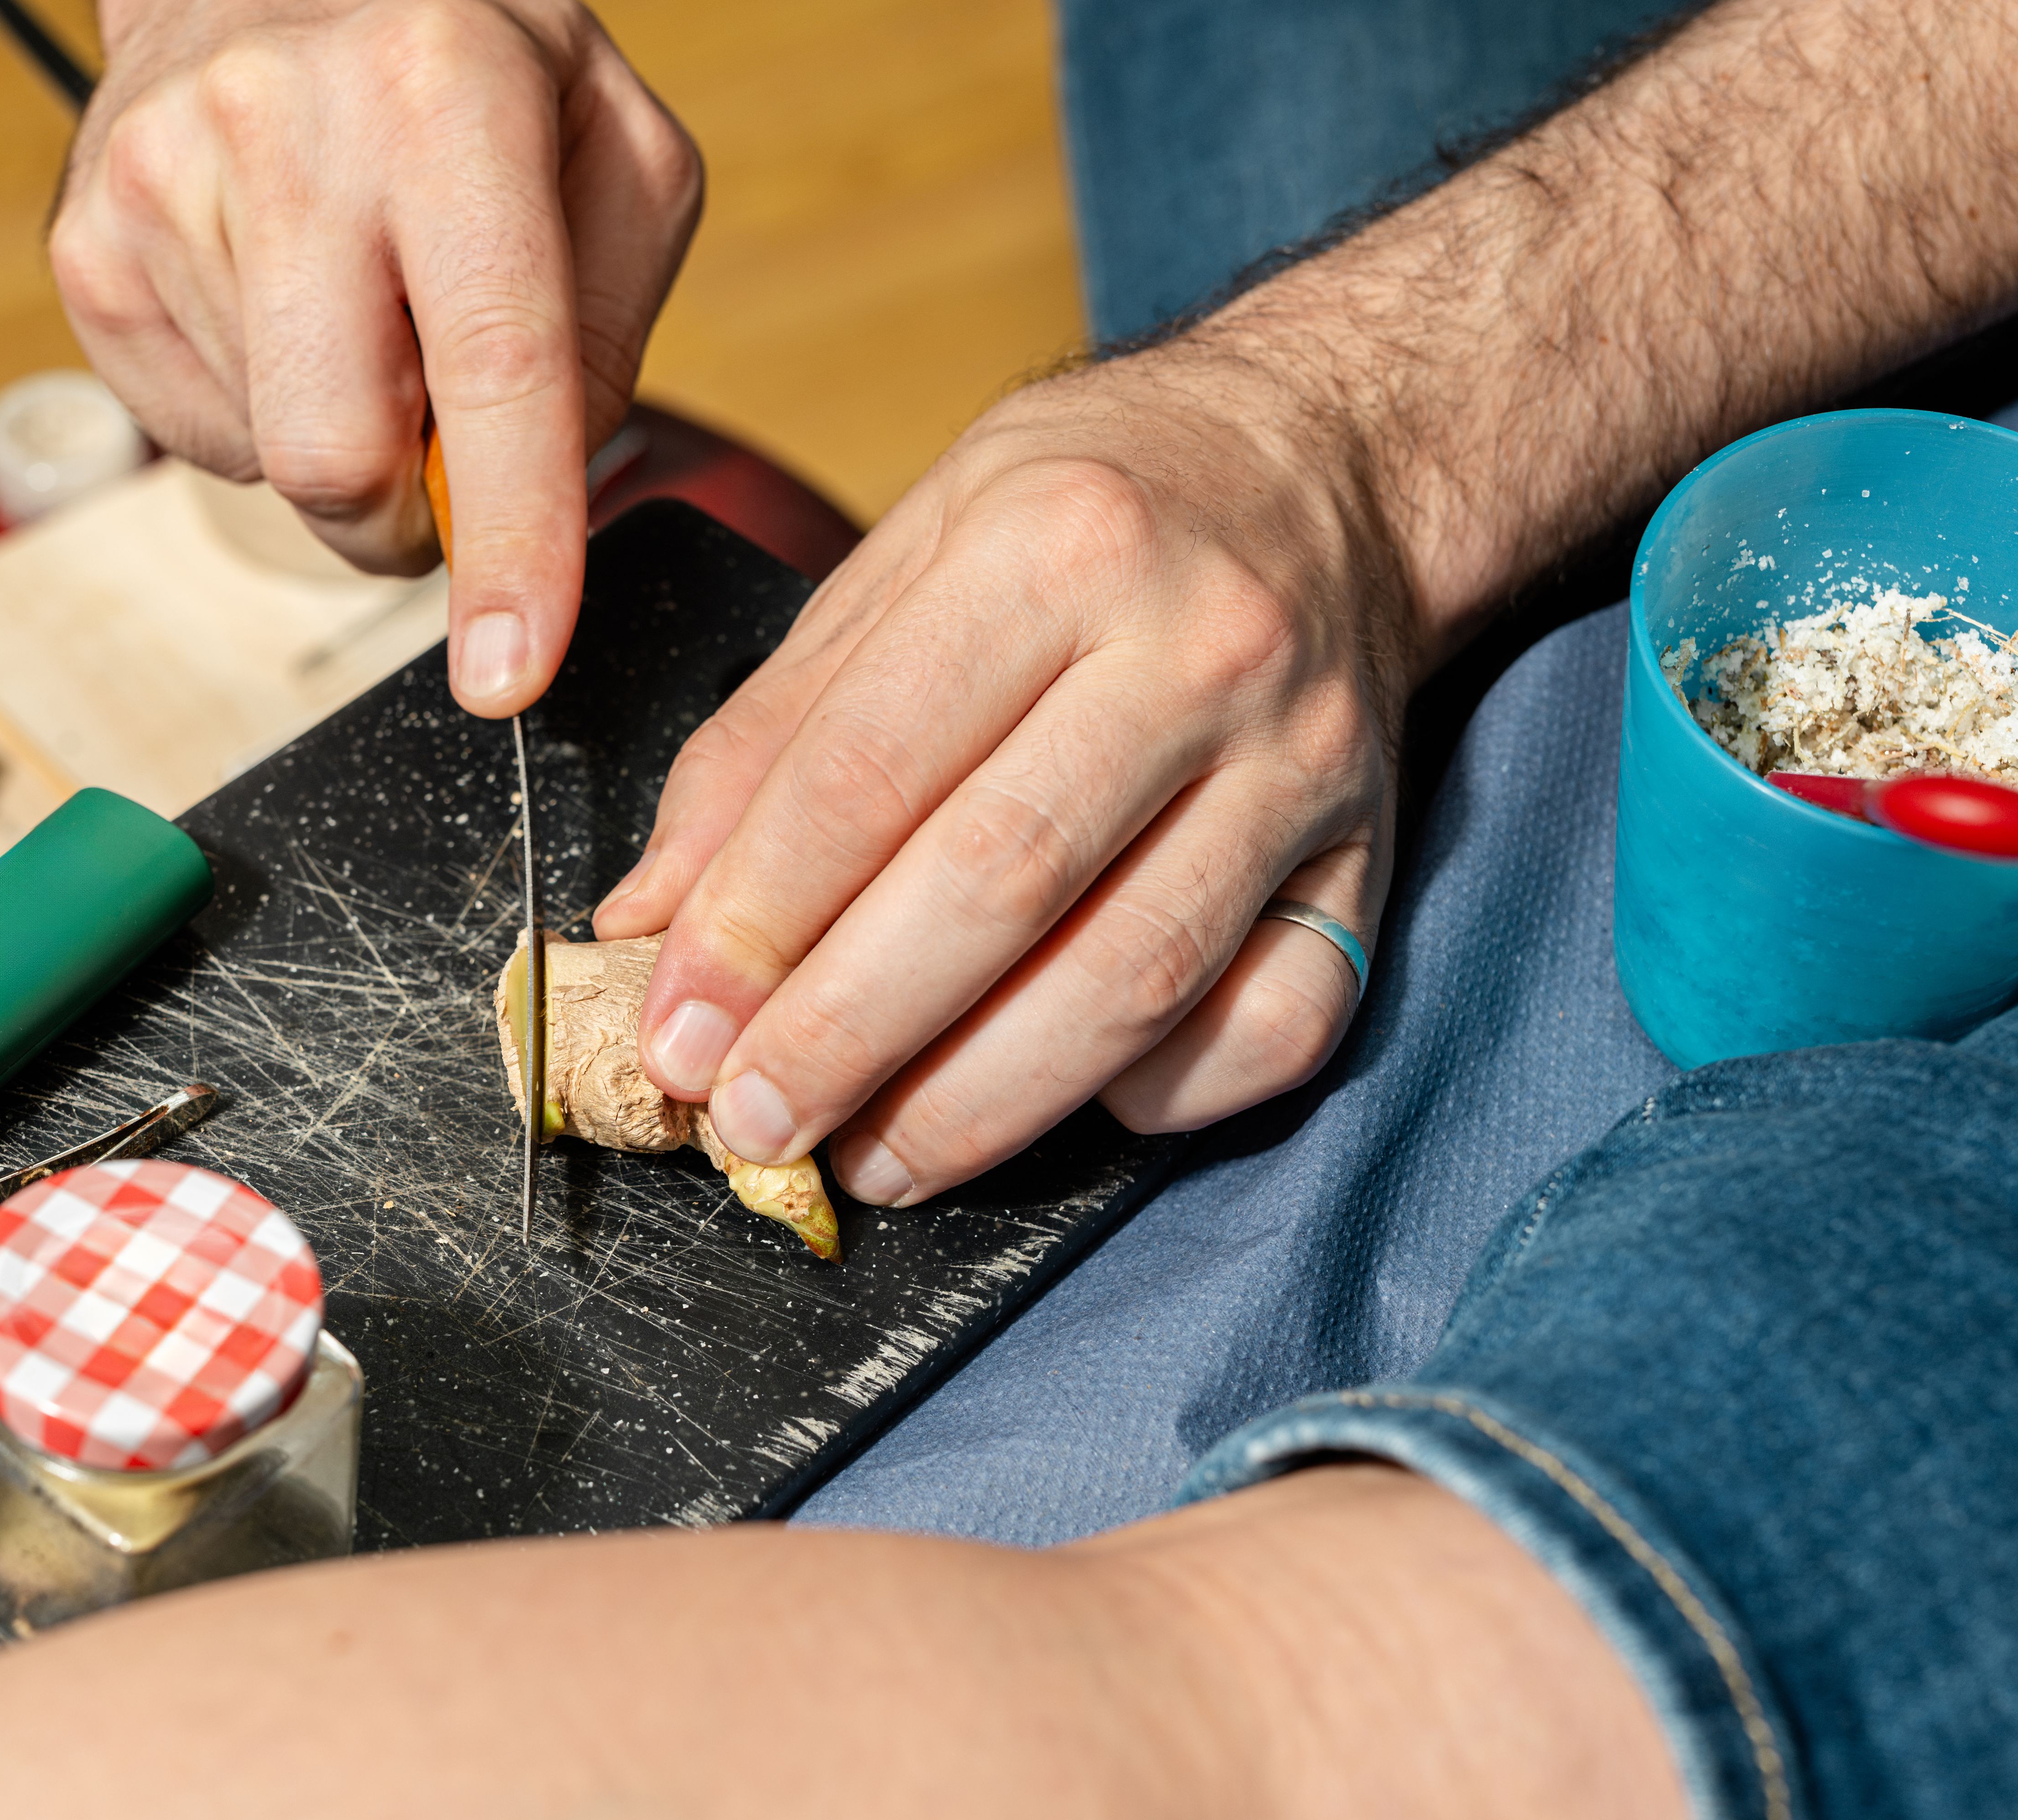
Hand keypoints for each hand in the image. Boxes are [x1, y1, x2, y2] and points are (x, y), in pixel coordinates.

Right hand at [48, 0, 701, 715]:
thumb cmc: (467, 66)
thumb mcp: (613, 158)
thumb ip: (598, 341)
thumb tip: (520, 513)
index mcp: (442, 92)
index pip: (490, 368)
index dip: (510, 543)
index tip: (508, 672)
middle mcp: (283, 127)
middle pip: (342, 463)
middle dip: (407, 506)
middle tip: (437, 426)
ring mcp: (158, 190)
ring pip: (272, 464)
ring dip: (338, 436)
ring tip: (350, 302)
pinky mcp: (86, 252)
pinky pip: (197, 438)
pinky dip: (259, 409)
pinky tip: (277, 301)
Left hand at [593, 347, 1419, 1201]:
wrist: (1329, 462)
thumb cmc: (1087, 508)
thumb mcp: (902, 554)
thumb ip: (770, 737)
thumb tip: (649, 921)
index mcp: (1053, 542)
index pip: (869, 772)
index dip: (755, 926)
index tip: (676, 1036)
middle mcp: (1197, 647)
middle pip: (998, 888)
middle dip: (850, 1033)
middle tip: (754, 1123)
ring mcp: (1300, 762)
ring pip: (1132, 980)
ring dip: (980, 1101)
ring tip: (872, 1159)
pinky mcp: (1367, 859)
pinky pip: (1273, 1024)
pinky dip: (1163, 1093)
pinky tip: (1067, 1107)